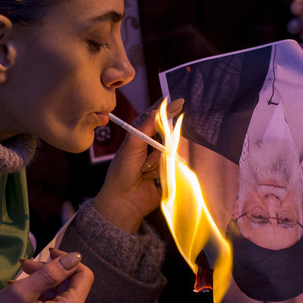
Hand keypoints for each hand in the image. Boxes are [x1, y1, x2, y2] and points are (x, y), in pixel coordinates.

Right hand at [0, 249, 93, 302]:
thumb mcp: (21, 291)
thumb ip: (52, 273)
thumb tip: (76, 258)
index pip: (85, 276)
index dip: (67, 261)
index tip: (47, 254)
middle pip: (72, 289)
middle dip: (52, 274)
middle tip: (25, 267)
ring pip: (64, 301)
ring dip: (46, 288)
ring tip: (20, 282)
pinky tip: (26, 300)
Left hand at [93, 97, 183, 232]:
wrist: (125, 200)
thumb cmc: (123, 169)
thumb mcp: (133, 142)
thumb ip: (149, 124)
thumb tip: (165, 105)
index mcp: (141, 133)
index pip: (156, 116)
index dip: (167, 109)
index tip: (180, 102)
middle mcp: (152, 143)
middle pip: (168, 132)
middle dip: (159, 143)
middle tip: (145, 155)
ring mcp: (161, 157)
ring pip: (171, 149)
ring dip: (157, 160)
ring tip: (144, 170)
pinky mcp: (169, 171)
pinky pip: (174, 164)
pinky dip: (162, 171)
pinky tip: (151, 178)